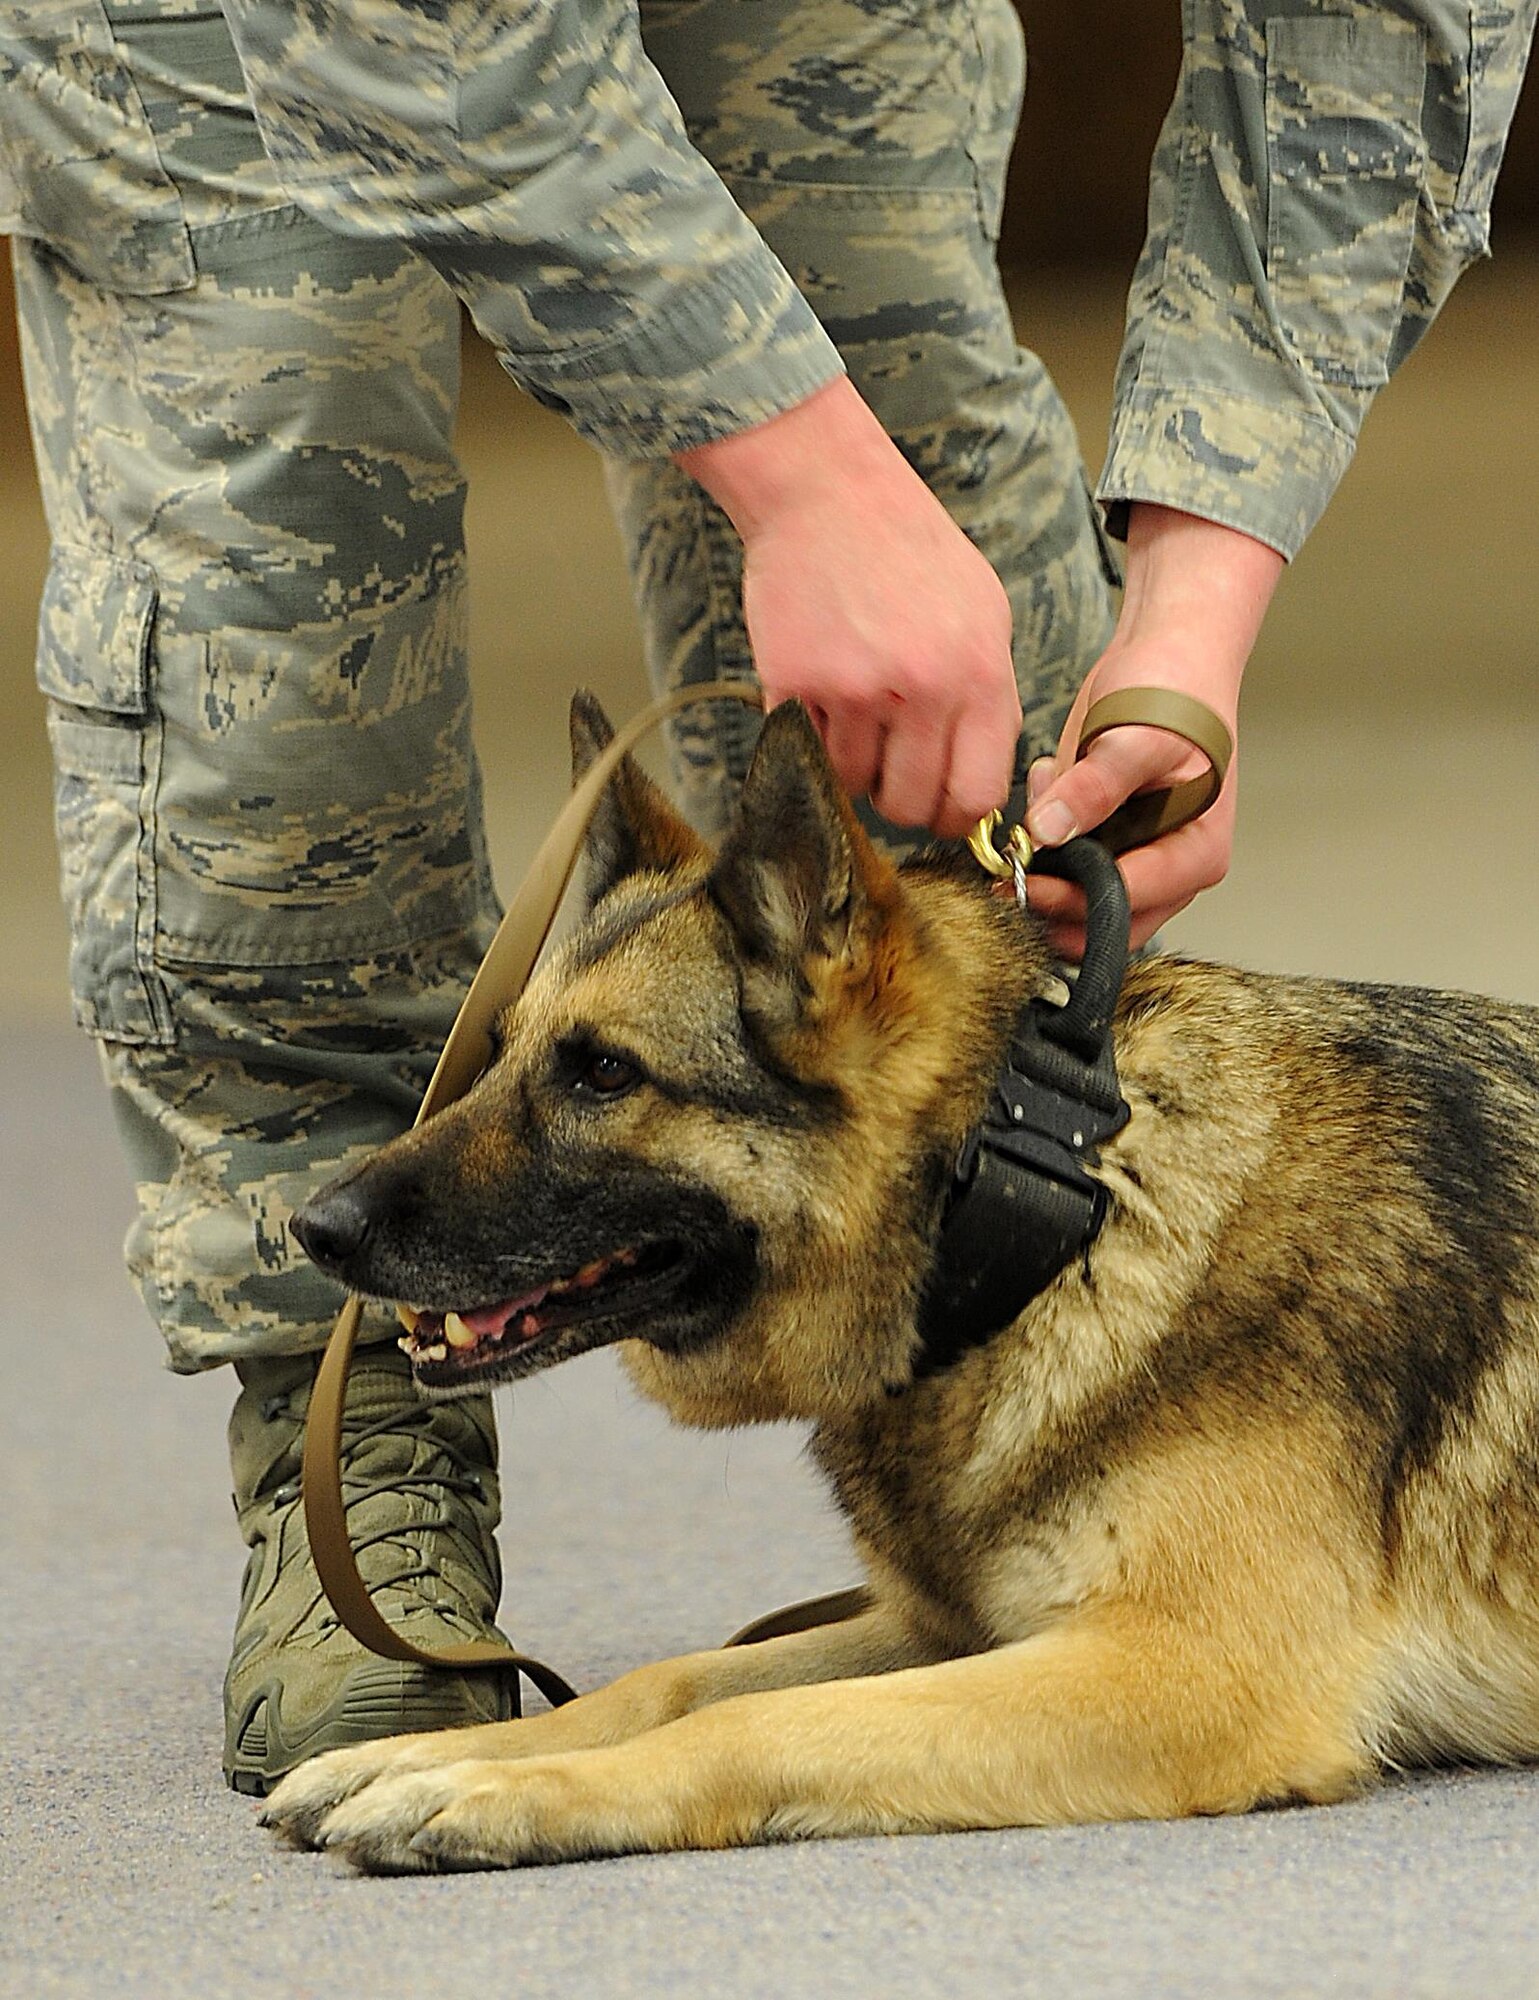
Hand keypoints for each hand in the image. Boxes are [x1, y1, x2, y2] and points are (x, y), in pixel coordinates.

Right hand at [675, 377, 1020, 837]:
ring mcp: (853, 689)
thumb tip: (979, 783)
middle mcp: (921, 688)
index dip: (954, 815)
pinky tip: (821, 690)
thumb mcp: (984, 612)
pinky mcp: (794, 684)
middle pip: (909, 803)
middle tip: (889, 769)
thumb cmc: (910, 549)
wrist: (827, 491)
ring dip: (851, 764)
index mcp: (979, 672)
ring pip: (852, 782)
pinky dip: (811, 735)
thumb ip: (988, 696)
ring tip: (854, 713)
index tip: (940, 809)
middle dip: (899, 799)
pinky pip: (805, 750)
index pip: (975, 794)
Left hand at [1024, 505, 1283, 957]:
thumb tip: (1051, 831)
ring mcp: (1136, 858)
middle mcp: (1170, 870)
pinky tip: (1047, 783)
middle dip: (1050, 896)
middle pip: (1102, 922)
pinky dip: (1042, 837)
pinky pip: (1064, 865)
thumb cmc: (1175, 689)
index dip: (1070, 898)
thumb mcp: (1138, 734)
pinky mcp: (1105, 841)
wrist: (1168, 652)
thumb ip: (1095, 786)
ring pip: (1077, 902)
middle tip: (1009, 857)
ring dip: (1043, 867)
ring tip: (1039, 799)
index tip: (1022, 876)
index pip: (1127, 903)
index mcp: (1196, 854)